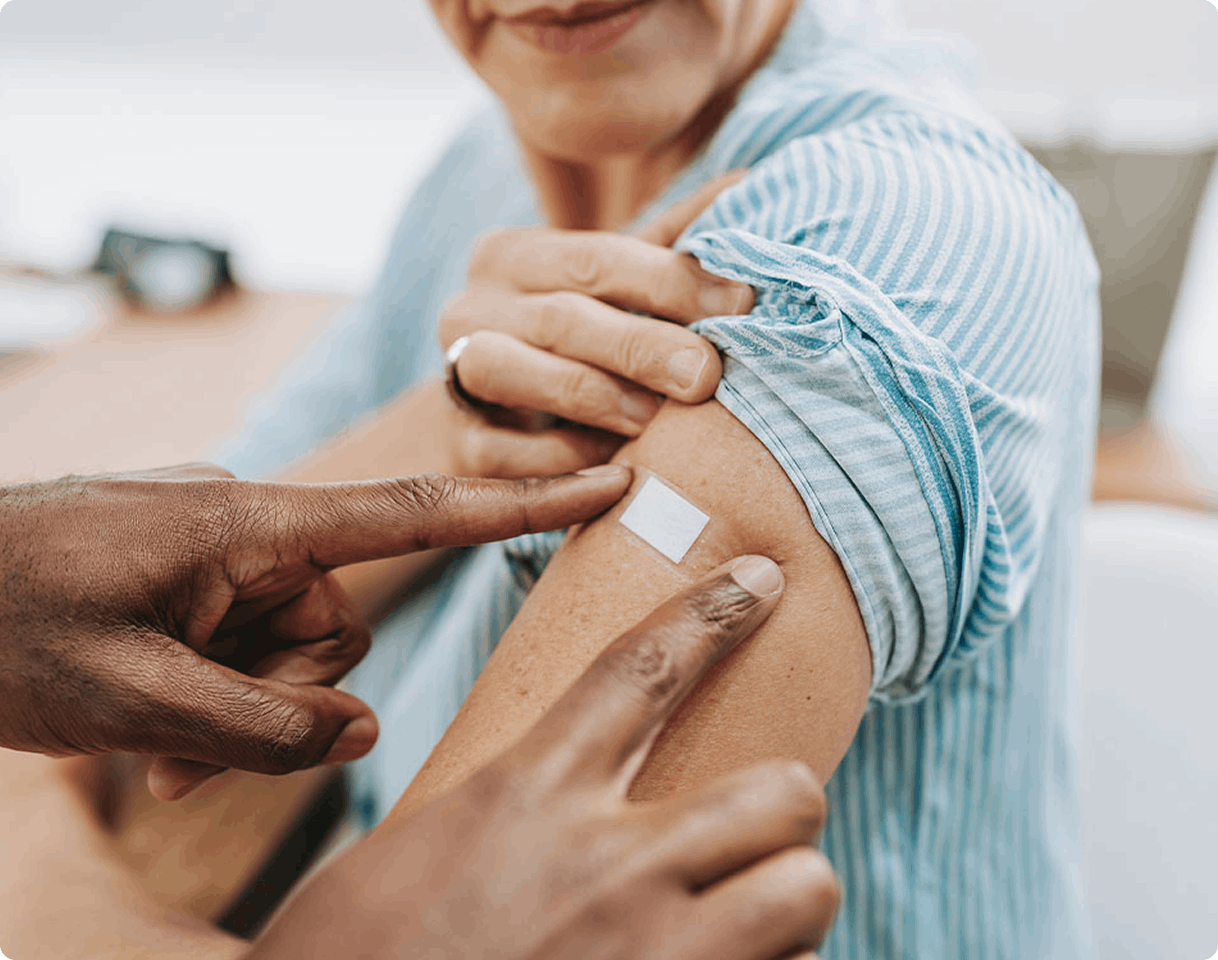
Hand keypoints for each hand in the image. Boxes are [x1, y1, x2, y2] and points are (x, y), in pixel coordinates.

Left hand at [0, 461, 630, 799]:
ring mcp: (210, 545)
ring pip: (286, 642)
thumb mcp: (133, 698)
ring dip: (242, 704)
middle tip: (195, 753)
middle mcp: (242, 524)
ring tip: (160, 749)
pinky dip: (216, 689)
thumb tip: (358, 732)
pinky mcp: (182, 567)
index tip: (607, 482)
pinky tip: (153, 731)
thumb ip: (264, 725)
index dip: (521, 504)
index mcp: (245, 524)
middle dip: (287, 696)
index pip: (415, 510)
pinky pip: (238, 633)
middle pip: (335, 620)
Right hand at [251, 556, 837, 959]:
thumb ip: (501, 813)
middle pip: (780, 788)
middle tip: (748, 837)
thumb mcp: (410, 854)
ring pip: (807, 888)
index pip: (643, 668)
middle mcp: (607, 865)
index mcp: (528, 797)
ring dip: (785, 905)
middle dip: (784, 808)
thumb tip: (550, 802)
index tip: (761, 576)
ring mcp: (655, 954)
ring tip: (741, 922)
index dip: (712, 611)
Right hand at [440, 173, 754, 477]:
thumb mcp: (622, 288)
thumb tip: (750, 184)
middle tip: (707, 374)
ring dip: (591, 396)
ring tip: (657, 419)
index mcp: (513, 255)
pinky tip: (615, 469)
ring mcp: (454, 372)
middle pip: (559, 317)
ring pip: (506, 371)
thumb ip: (674, 243)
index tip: (742, 302)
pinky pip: (500, 452)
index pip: (597, 257)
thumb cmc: (583, 341)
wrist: (505, 418)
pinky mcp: (459, 442)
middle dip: (640, 346)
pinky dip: (559, 460)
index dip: (671, 280)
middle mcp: (470, 306)